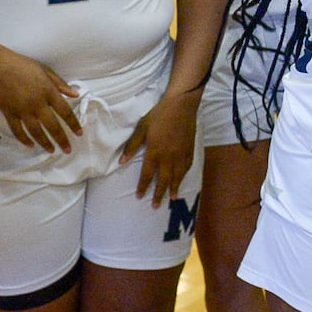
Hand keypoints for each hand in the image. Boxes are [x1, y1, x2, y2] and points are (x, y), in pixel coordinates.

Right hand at [0, 46, 81, 152]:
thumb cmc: (22, 65)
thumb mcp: (45, 70)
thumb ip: (60, 83)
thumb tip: (75, 95)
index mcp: (47, 90)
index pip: (64, 111)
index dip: (73, 124)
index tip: (79, 133)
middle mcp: (37, 103)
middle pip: (52, 126)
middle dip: (61, 139)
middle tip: (67, 150)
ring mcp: (22, 110)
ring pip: (36, 132)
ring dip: (45, 143)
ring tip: (51, 150)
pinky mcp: (9, 113)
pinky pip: (17, 130)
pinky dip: (24, 140)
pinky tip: (30, 145)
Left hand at [120, 90, 199, 207]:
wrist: (181, 106)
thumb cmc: (159, 115)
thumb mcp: (142, 127)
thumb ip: (132, 145)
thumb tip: (121, 161)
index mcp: (155, 152)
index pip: (147, 174)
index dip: (143, 186)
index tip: (140, 196)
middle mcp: (168, 157)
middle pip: (163, 180)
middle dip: (159, 194)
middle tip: (156, 206)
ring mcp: (180, 154)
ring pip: (177, 176)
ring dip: (174, 188)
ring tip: (172, 198)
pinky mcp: (189, 150)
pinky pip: (187, 167)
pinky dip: (183, 176)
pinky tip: (181, 180)